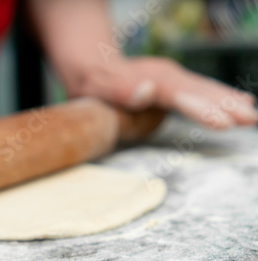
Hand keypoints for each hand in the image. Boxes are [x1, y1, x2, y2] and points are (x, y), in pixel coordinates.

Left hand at [62, 56, 257, 128]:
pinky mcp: (172, 82)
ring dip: (228, 100)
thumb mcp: (95, 87)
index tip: (223, 122)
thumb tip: (147, 91)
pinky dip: (220, 95)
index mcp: (148, 79)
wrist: (90, 67)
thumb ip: (119, 91)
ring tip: (251, 114)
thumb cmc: (91, 83)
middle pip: (199, 90)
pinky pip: (200, 88)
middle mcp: (164, 75)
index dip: (201, 109)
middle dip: (226, 105)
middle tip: (250, 120)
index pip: (179, 96)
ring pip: (204, 88)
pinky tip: (237, 100)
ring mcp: (170, 77)